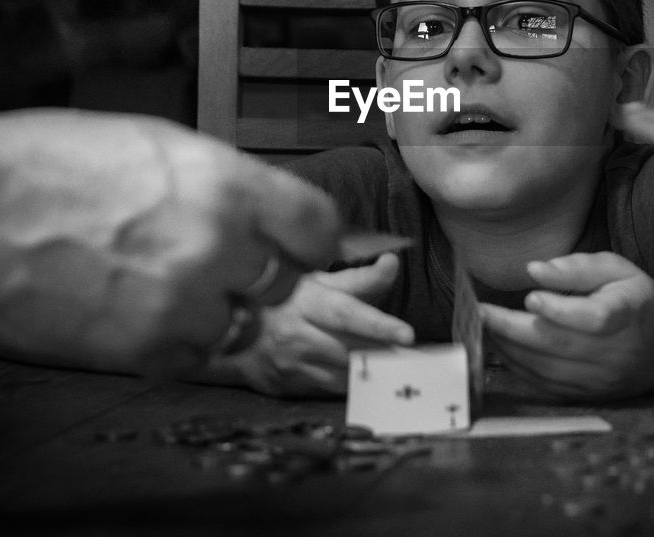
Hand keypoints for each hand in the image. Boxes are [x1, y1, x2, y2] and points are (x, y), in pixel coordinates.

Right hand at [0, 110, 345, 378]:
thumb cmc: (57, 164)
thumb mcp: (163, 144)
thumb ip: (228, 182)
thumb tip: (269, 210)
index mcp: (229, 184)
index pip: (320, 229)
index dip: (312, 239)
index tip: (300, 244)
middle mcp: (217, 245)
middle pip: (284, 281)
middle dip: (258, 272)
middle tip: (217, 260)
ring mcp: (182, 301)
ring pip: (240, 324)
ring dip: (214, 310)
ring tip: (161, 280)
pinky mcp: (146, 347)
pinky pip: (193, 356)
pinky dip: (174, 340)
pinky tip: (137, 308)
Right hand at [219, 254, 413, 396]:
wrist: (231, 332)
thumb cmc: (284, 299)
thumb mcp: (316, 280)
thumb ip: (359, 278)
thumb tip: (393, 262)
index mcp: (308, 301)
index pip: (347, 313)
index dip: (378, 323)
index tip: (407, 334)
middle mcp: (298, 334)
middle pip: (352, 349)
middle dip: (388, 357)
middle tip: (422, 362)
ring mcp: (291, 364)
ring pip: (344, 375)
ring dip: (376, 375)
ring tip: (406, 373)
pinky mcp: (287, 387)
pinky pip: (331, 391)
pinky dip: (355, 387)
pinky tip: (376, 385)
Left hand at [480, 252, 653, 399]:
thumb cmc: (638, 300)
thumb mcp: (617, 269)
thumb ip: (577, 267)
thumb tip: (533, 270)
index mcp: (628, 314)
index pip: (593, 318)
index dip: (559, 311)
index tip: (529, 298)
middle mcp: (617, 353)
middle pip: (559, 345)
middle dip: (512, 329)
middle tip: (481, 313)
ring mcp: (603, 380)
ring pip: (547, 369)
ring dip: (509, 349)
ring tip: (485, 328)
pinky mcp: (591, 396)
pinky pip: (547, 387)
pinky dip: (519, 369)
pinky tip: (503, 349)